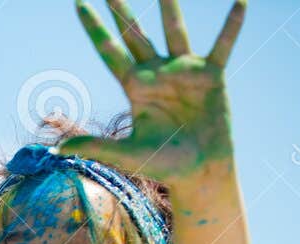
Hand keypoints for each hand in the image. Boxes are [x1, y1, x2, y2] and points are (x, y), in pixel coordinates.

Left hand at [64, 0, 245, 180]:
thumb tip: (58, 149)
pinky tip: (242, 2)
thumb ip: (96, 147)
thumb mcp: (127, 154)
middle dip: (122, 9)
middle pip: (135, 34)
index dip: (94, 28)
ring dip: (169, 6)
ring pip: (175, 30)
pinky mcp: (212, 75)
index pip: (109, 51)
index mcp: (135, 86)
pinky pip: (223, 45)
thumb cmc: (163, 163)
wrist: (199, 171)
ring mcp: (185, 70)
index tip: (78, 3)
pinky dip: (232, 25)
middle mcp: (158, 72)